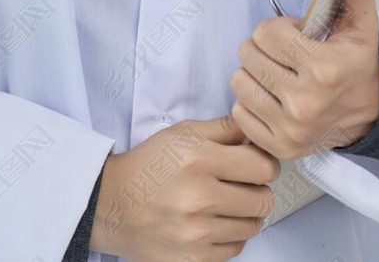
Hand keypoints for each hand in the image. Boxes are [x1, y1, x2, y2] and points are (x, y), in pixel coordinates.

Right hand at [89, 112, 280, 261]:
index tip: (255, 164)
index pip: (264, 167)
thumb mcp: (182, 134)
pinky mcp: (194, 259)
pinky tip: (213, 222)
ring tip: (225, 203)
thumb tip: (257, 129)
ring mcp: (197, 233)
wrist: (113, 205)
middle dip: (257, 190)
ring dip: (245, 214)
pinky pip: (235, 248)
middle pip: (264, 200)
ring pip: (252, 226)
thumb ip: (224, 129)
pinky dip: (230, 235)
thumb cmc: (150, 165)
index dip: (265, 163)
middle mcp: (200, 198)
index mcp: (199, 160)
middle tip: (241, 184)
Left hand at [228, 0, 378, 159]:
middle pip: (248, 55)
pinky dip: (250, 102)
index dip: (278, 28)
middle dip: (262, 47)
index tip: (296, 36)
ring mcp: (290, 129)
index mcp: (323, 68)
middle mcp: (304, 102)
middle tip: (284, 54)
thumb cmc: (358, 67)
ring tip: (276, 73)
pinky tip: (272, 96)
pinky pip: (238, 113)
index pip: (266, 33)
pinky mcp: (279, 147)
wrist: (370, 118)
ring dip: (253, 73)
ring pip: (239, 82)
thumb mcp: (363, 26)